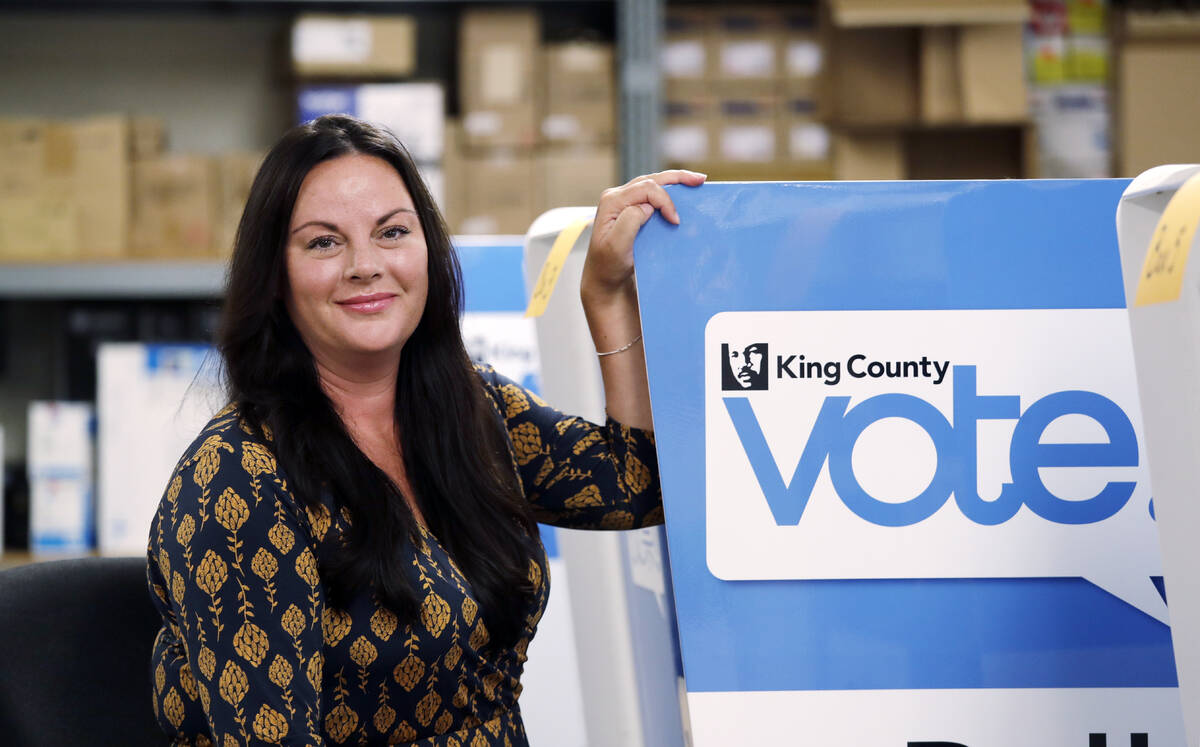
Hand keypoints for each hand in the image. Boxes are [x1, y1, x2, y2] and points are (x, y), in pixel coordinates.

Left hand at [582, 170, 706, 299]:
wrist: (605, 276)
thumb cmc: (609, 264)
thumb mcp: (616, 246)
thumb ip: (630, 221)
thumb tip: (647, 206)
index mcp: (612, 201)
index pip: (646, 189)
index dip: (665, 201)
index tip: (675, 221)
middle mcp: (617, 196)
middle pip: (651, 179)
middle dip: (677, 178)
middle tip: (700, 180)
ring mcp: (624, 201)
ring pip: (653, 183)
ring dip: (675, 181)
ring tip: (696, 180)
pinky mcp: (631, 208)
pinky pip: (652, 193)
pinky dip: (670, 191)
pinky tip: (683, 192)